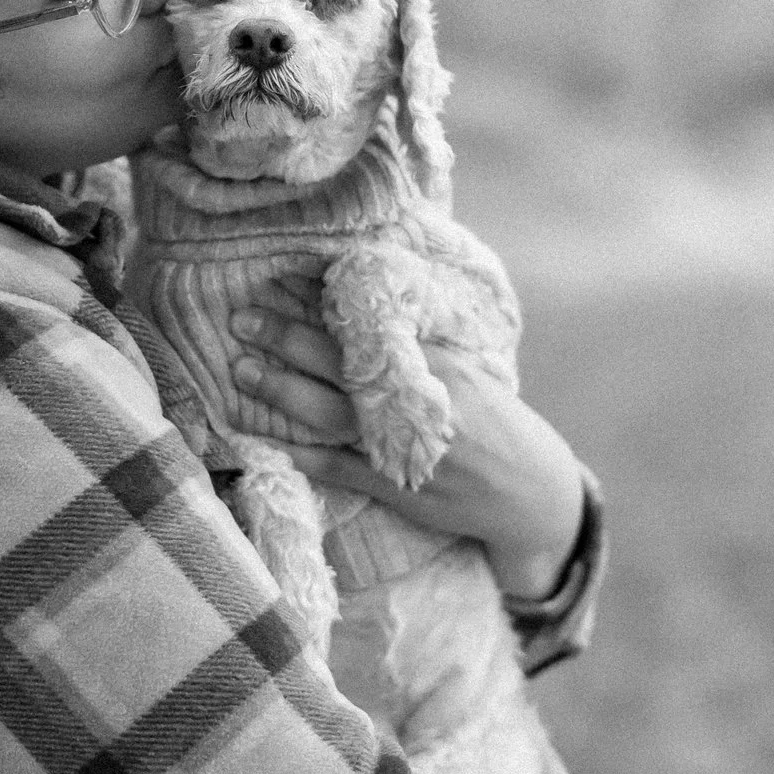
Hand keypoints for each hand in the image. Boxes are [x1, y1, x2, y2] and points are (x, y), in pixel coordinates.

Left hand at [228, 274, 585, 599]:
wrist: (531, 492)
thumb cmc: (493, 421)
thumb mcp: (466, 372)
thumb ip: (418, 346)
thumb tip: (359, 310)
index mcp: (437, 363)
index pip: (368, 326)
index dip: (321, 305)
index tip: (280, 281)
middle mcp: (418, 400)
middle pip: (340, 364)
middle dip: (286, 339)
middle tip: (241, 318)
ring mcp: (405, 445)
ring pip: (330, 414)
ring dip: (282, 391)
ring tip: (242, 369)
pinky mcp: (398, 486)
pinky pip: (340, 469)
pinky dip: (304, 455)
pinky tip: (268, 443)